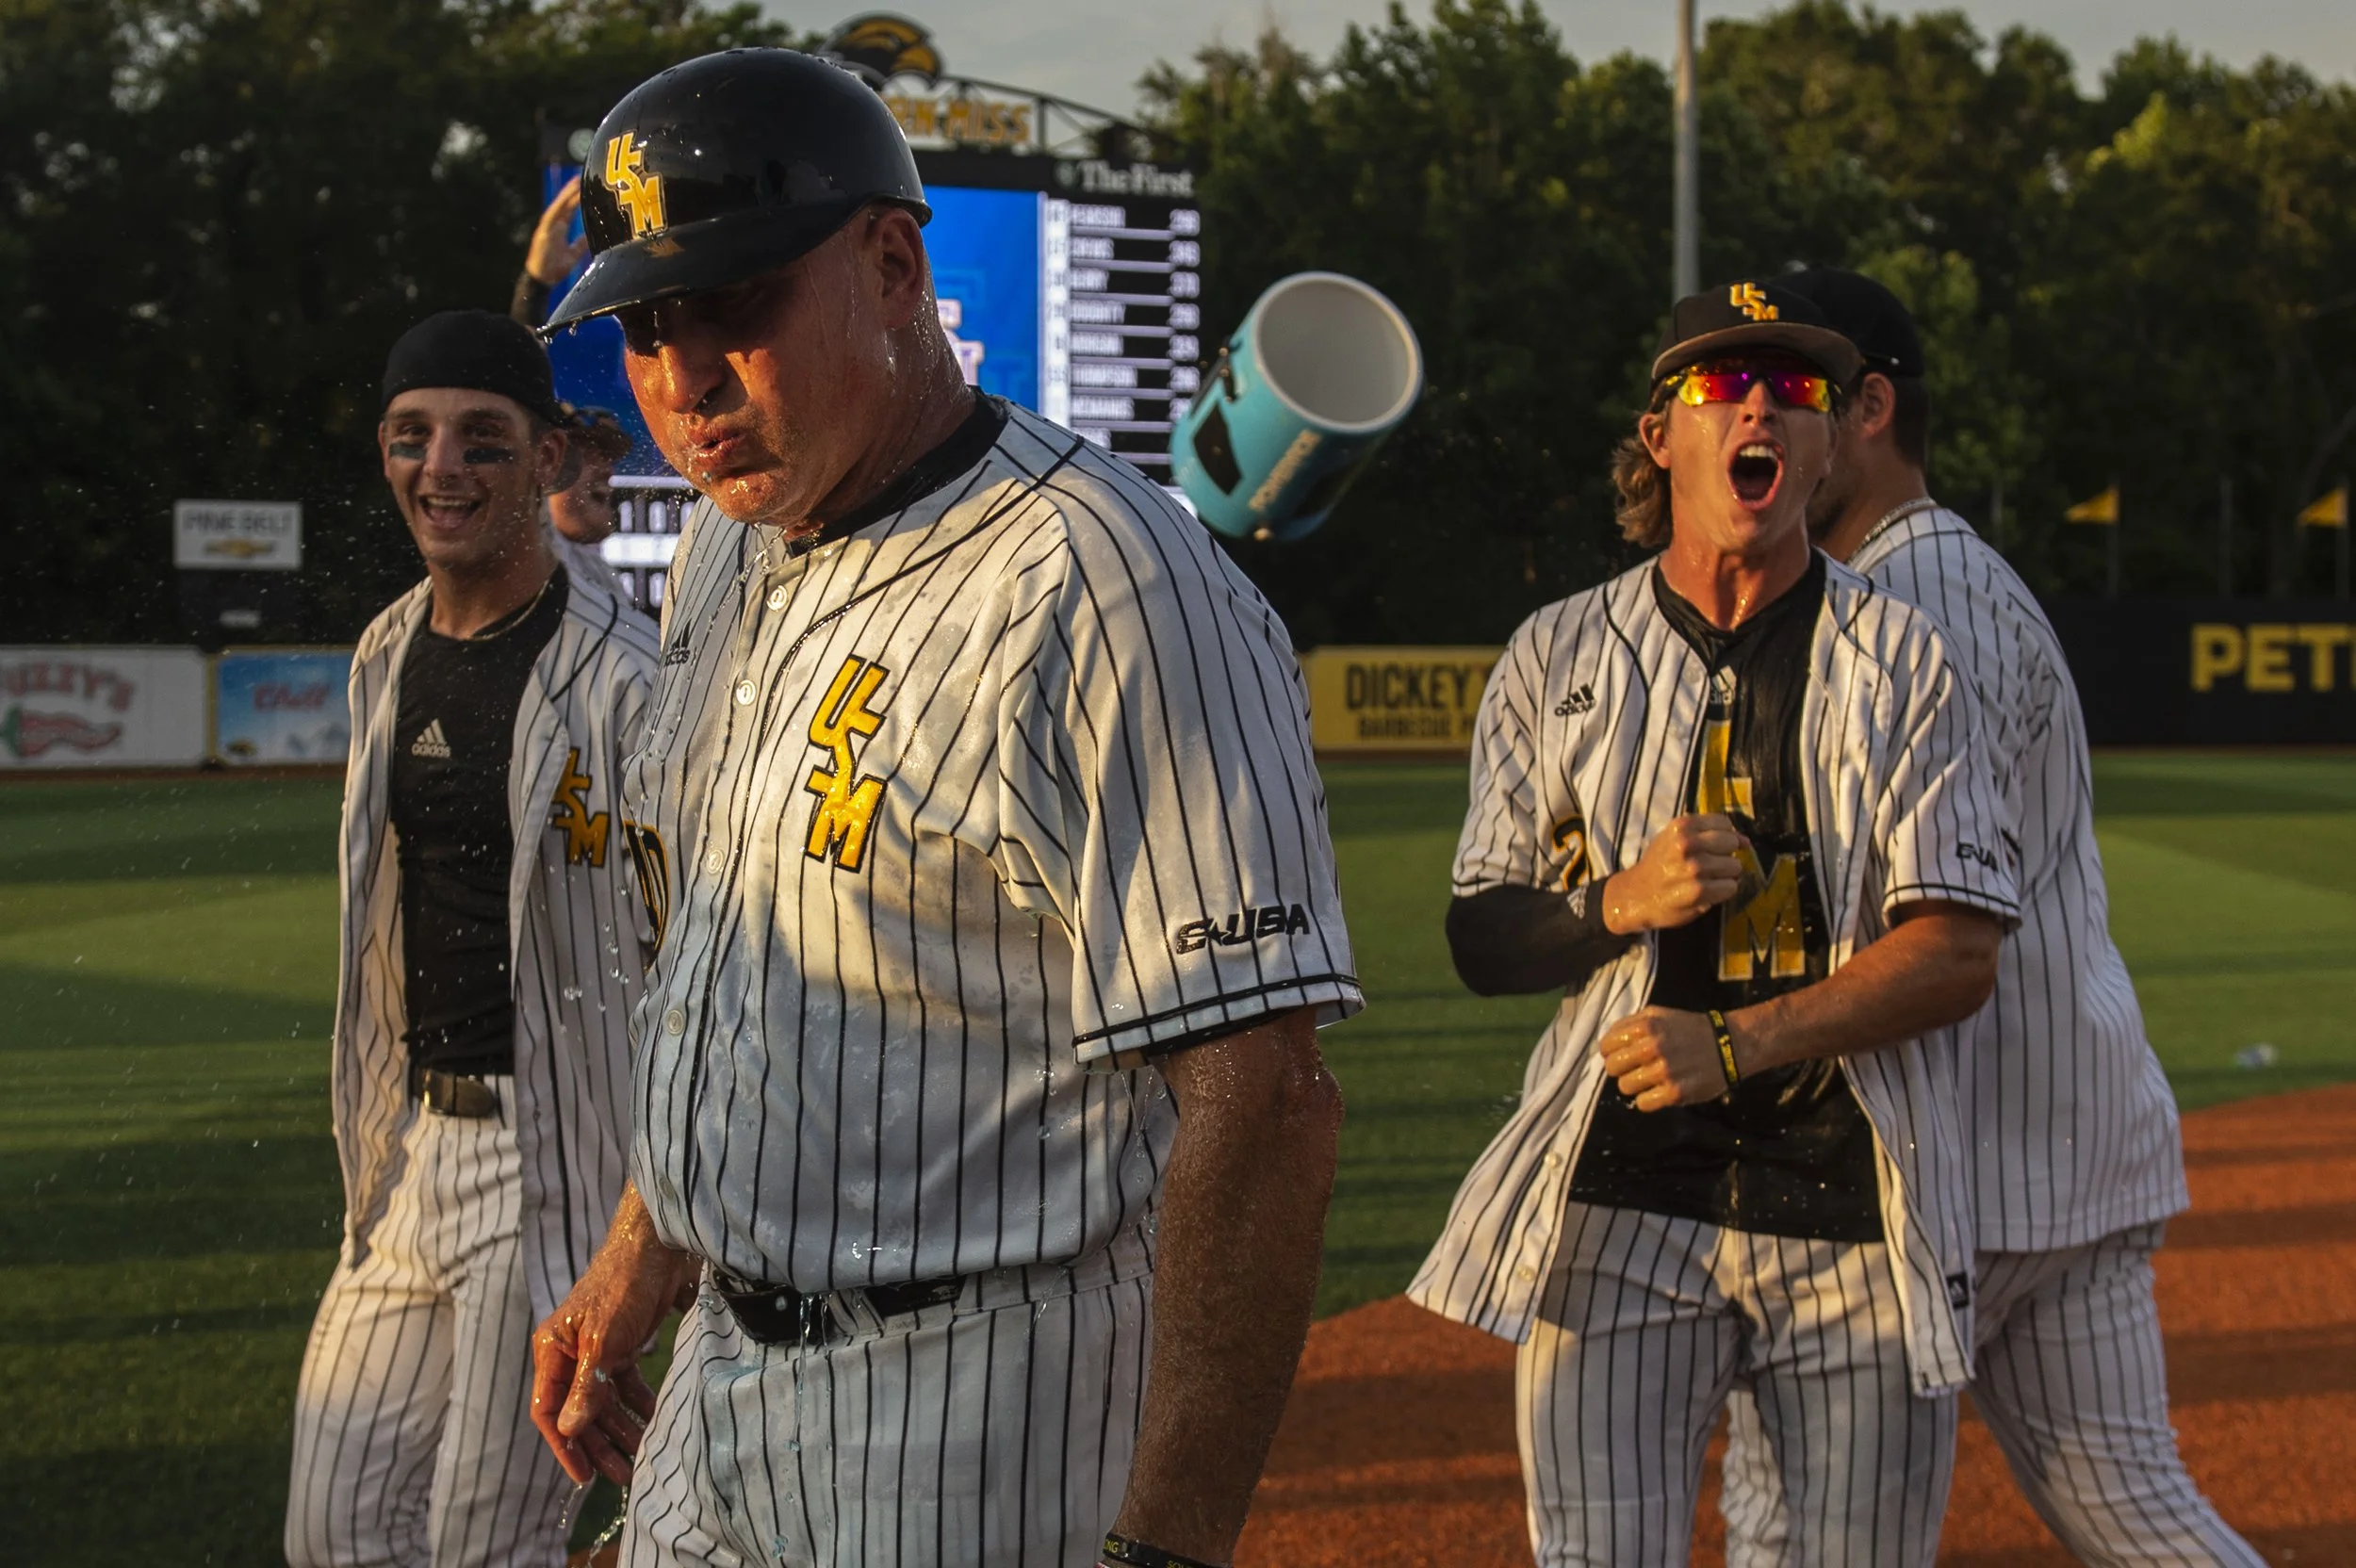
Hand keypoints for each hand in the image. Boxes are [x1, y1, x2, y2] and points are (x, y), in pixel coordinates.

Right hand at [525, 175, 588, 285]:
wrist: (542, 280)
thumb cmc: (554, 269)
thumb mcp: (572, 254)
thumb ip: (580, 244)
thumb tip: (591, 236)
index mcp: (560, 228)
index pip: (570, 209)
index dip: (577, 197)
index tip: (586, 186)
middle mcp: (553, 225)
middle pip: (564, 204)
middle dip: (572, 191)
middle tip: (582, 177)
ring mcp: (547, 228)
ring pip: (557, 207)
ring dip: (565, 195)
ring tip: (574, 182)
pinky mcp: (542, 234)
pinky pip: (550, 218)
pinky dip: (556, 209)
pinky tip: (563, 201)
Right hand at [530, 1187, 698, 1484]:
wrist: (658, 1245)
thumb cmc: (623, 1285)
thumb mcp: (605, 1340)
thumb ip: (588, 1386)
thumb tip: (569, 1430)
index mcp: (552, 1350)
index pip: (548, 1409)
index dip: (564, 1445)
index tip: (583, 1476)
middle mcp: (570, 1353)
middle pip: (578, 1411)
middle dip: (598, 1444)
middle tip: (622, 1475)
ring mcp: (598, 1349)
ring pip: (604, 1401)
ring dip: (622, 1427)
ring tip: (642, 1453)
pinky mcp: (624, 1343)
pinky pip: (625, 1384)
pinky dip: (638, 1402)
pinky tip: (655, 1417)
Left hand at [1596, 1006, 1735, 1110]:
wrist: (1729, 1045)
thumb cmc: (1688, 1029)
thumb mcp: (1657, 1014)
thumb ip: (1629, 1024)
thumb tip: (1606, 1042)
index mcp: (1645, 1026)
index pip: (1606, 1046)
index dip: (1610, 1052)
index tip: (1619, 1055)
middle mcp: (1652, 1047)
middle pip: (1612, 1068)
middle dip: (1620, 1069)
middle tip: (1634, 1069)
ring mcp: (1664, 1071)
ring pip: (1625, 1087)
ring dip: (1634, 1085)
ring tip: (1648, 1080)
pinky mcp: (1675, 1092)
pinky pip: (1643, 1104)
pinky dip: (1648, 1100)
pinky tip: (1658, 1091)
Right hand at [1601, 814, 1747, 933]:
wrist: (1636, 895)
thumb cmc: (1660, 865)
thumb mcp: (1674, 839)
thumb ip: (1707, 834)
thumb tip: (1745, 841)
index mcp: (1681, 826)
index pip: (1724, 824)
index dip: (1724, 836)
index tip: (1715, 847)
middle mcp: (1687, 844)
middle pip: (1731, 844)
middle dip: (1726, 855)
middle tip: (1710, 865)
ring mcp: (1693, 868)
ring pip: (1735, 867)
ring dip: (1725, 875)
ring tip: (1708, 879)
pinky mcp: (1698, 891)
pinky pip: (1730, 887)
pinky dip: (1723, 891)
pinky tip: (1708, 892)